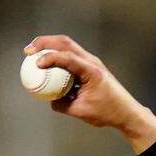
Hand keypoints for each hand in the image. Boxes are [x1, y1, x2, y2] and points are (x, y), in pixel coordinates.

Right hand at [24, 35, 155, 151]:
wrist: (127, 112)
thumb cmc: (107, 113)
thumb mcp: (81, 112)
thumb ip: (63, 105)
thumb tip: (49, 100)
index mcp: (91, 71)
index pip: (67, 57)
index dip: (49, 57)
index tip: (35, 63)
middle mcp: (92, 62)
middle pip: (65, 42)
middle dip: (44, 43)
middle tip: (28, 51)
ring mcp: (92, 62)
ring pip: (68, 46)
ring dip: (50, 46)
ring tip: (33, 53)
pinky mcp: (91, 66)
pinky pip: (71, 57)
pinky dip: (57, 56)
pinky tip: (47, 64)